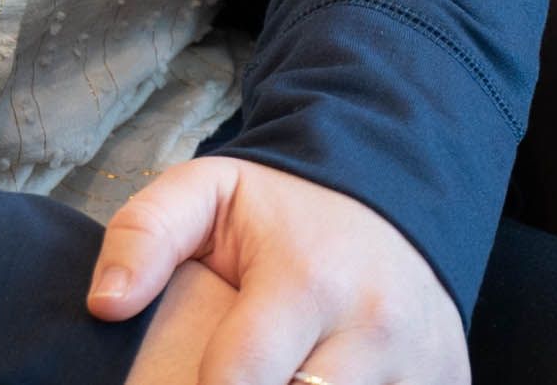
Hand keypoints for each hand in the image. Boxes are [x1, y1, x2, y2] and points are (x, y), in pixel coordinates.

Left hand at [85, 157, 469, 384]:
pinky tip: (316, 379)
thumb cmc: (284, 210)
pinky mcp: (452, 383)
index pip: (236, 380)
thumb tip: (104, 305)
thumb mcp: (208, 192)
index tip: (182, 384)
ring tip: (275, 375)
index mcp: (307, 279)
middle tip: (227, 376)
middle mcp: (374, 328)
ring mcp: (422, 365)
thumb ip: (144, 233)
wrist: (392, 191)